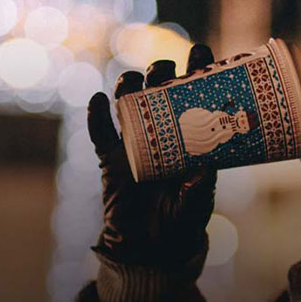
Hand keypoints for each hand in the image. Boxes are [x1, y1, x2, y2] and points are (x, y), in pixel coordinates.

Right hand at [87, 45, 217, 264]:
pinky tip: (98, 100)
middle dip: (161, 73)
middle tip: (167, 68)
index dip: (196, 74)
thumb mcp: (197, 203)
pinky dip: (97, 117)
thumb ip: (199, 187)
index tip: (201, 53)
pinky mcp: (111, 160)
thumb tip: (203, 166)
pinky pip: (100, 134)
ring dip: (130, 86)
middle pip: (159, 93)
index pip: (193, 99)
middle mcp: (161, 135)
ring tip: (133, 79)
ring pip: (129, 105)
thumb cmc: (181, 221)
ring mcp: (134, 145)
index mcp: (188, 139)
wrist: (152, 248)